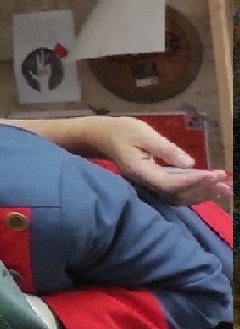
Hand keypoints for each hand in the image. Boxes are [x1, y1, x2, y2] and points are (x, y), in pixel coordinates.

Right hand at [63, 114, 233, 206]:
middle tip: (226, 182)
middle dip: (204, 189)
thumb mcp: (143, 133)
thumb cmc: (121, 131)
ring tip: (224, 189)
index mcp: (141, 172)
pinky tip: (208, 187)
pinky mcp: (153, 183)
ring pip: (179, 197)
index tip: (215, 174)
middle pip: (178, 195)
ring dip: (202, 193)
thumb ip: (165, 149)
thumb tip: (190, 163)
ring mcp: (149, 185)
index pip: (172, 183)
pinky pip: (176, 193)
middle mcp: (146, 184)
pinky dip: (194, 191)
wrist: (102, 136)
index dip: (195, 180)